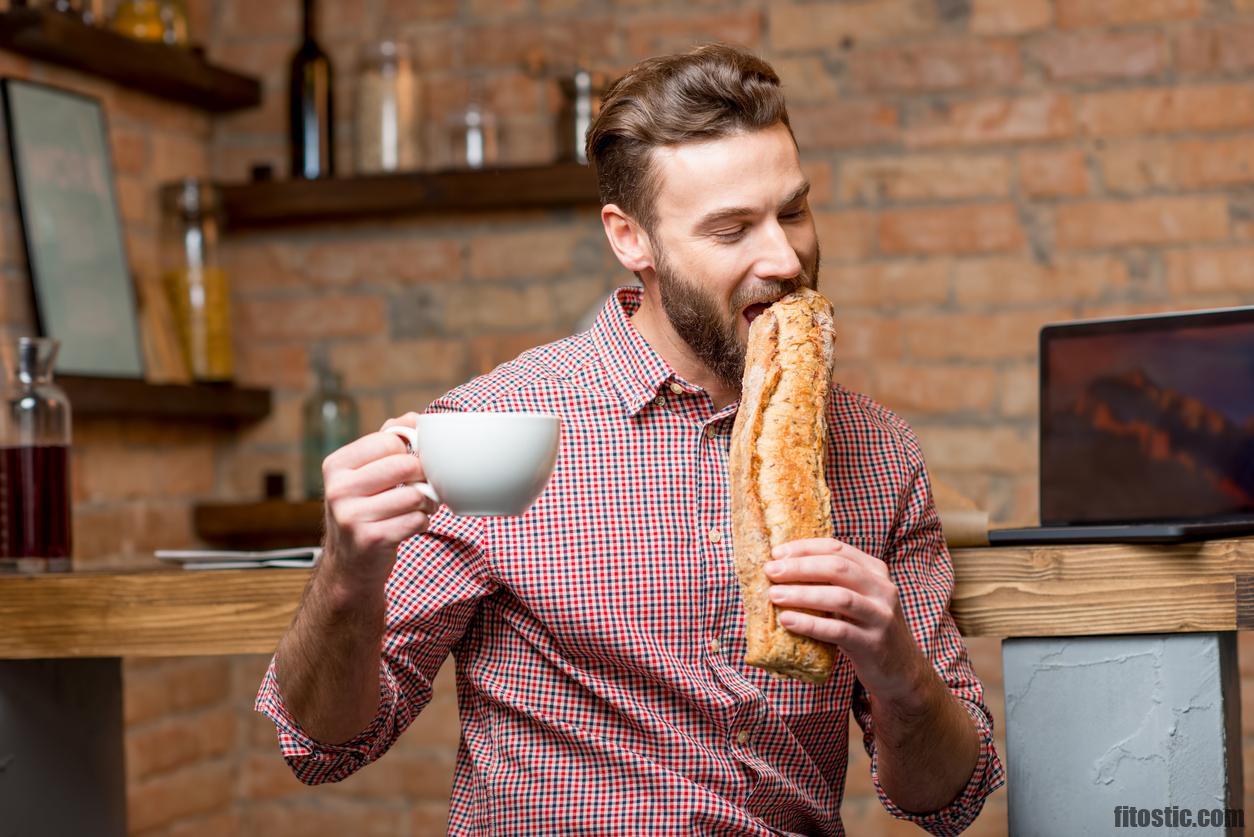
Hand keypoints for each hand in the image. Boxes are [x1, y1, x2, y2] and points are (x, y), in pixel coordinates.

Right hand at [320, 412, 438, 592]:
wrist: (349, 563)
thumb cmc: (364, 509)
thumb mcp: (365, 472)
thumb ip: (387, 440)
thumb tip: (415, 418)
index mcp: (336, 465)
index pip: (389, 440)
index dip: (410, 450)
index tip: (411, 462)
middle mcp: (338, 489)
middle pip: (405, 465)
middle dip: (423, 475)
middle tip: (422, 486)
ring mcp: (352, 516)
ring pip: (414, 494)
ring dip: (426, 502)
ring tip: (418, 506)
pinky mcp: (371, 539)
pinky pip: (416, 520)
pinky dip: (422, 522)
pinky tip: (410, 524)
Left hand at [764, 538, 929, 702]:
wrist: (901, 671)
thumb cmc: (866, 629)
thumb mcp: (857, 599)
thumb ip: (832, 583)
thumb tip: (782, 569)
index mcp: (876, 572)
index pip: (837, 549)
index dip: (805, 548)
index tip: (776, 553)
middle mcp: (883, 590)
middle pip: (838, 568)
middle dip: (800, 567)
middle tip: (770, 571)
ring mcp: (881, 617)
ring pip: (840, 597)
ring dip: (802, 594)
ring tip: (774, 595)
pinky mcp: (873, 644)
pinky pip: (839, 630)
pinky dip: (810, 624)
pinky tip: (787, 621)